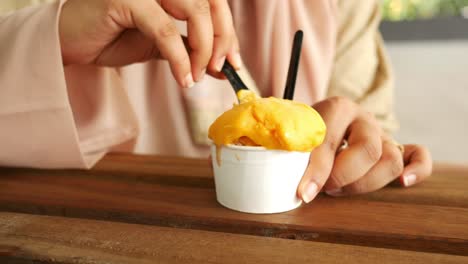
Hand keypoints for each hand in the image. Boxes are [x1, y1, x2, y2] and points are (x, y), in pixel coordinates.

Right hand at [59, 0, 240, 86]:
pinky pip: (166, 31)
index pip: (215, 3)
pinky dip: (180, 59)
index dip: (230, 32)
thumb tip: (224, 67)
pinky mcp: (127, 0)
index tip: (235, 63)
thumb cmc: (111, 38)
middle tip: (221, 68)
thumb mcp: (160, 46)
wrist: (69, 42)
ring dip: (204, 50)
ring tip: (197, 76)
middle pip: (212, 4)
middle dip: (223, 40)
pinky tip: (183, 79)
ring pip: (196, 12)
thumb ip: (190, 50)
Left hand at [297, 97, 432, 202]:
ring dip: (365, 182)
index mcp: (337, 108)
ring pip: (391, 160)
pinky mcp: (394, 147)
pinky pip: (417, 155)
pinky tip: (402, 183)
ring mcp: (381, 133)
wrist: (311, 126)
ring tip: (339, 189)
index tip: (304, 192)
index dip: (317, 171)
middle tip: (324, 188)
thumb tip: (303, 189)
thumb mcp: (293, 140)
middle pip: (368, 150)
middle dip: (343, 177)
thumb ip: (296, 155)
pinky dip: (416, 169)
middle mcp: (363, 119)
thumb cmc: (302, 137)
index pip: (333, 139)